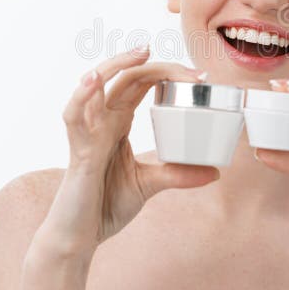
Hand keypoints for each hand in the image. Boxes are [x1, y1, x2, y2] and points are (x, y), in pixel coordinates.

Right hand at [33, 45, 220, 259]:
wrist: (81, 236)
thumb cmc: (106, 205)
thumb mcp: (149, 185)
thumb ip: (178, 175)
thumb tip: (214, 172)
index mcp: (118, 123)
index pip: (141, 84)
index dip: (166, 73)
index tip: (199, 77)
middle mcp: (102, 121)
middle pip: (124, 78)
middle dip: (153, 65)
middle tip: (187, 69)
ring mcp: (88, 132)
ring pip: (95, 86)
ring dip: (115, 65)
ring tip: (139, 53)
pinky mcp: (78, 150)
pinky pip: (74, 118)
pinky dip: (81, 97)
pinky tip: (93, 81)